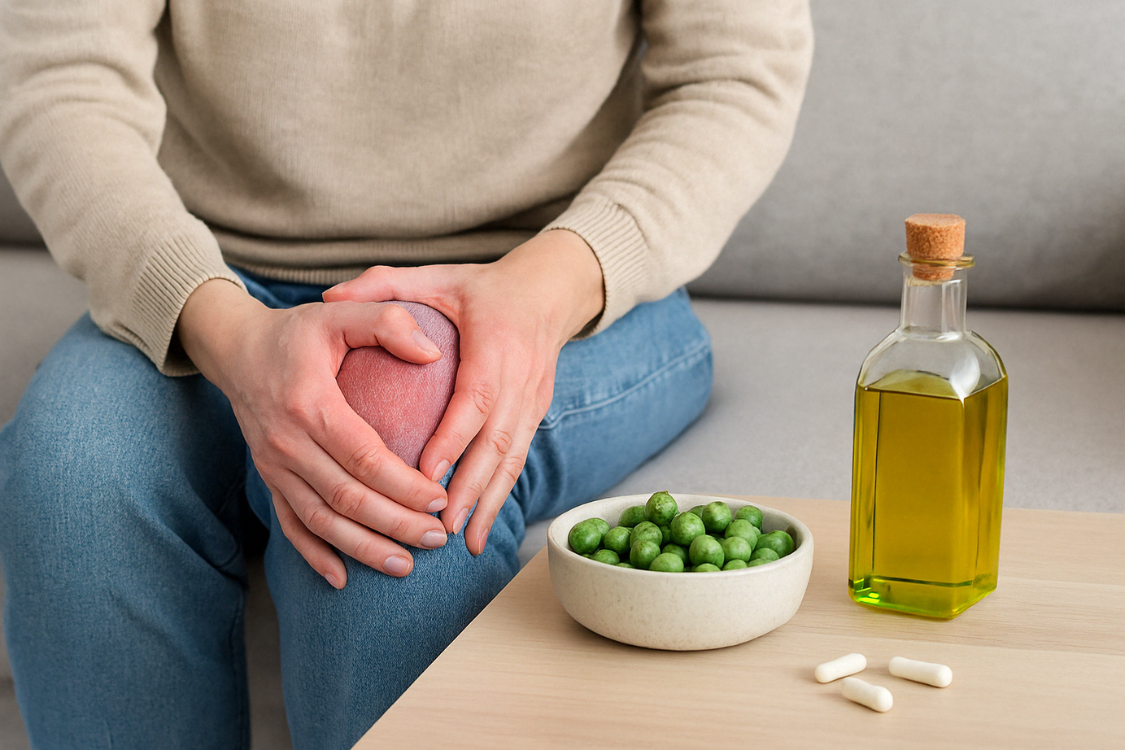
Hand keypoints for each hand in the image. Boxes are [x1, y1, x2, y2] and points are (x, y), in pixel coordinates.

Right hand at [176, 280, 450, 585]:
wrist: (237, 350)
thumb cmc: (298, 333)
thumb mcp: (339, 313)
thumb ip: (386, 323)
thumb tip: (433, 353)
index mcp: (310, 404)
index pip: (364, 457)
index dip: (403, 484)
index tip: (440, 499)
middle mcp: (287, 443)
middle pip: (347, 497)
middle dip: (395, 524)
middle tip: (438, 539)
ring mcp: (274, 466)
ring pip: (320, 520)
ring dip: (362, 548)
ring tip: (405, 566)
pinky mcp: (269, 479)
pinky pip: (290, 525)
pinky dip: (314, 555)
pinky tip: (342, 579)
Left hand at [323, 230, 604, 554]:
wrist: (548, 291)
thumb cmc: (480, 286)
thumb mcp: (434, 277)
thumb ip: (384, 285)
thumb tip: (328, 296)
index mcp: (495, 340)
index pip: (474, 397)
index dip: (453, 439)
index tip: (426, 474)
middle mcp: (521, 375)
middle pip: (498, 440)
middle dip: (471, 487)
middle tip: (440, 525)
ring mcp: (534, 398)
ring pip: (513, 458)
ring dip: (489, 502)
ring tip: (462, 541)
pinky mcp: (538, 413)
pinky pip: (520, 460)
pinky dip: (501, 497)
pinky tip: (479, 529)